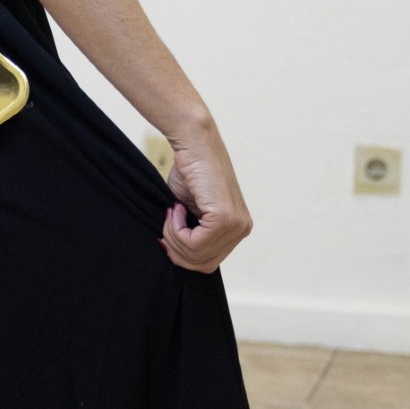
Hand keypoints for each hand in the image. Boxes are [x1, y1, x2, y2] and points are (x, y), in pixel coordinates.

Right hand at [159, 122, 252, 272]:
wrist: (193, 144)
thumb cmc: (189, 171)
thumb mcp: (191, 213)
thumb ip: (192, 235)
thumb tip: (177, 257)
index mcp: (237, 229)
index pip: (207, 263)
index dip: (180, 252)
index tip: (167, 228)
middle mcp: (242, 229)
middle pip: (202, 264)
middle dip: (176, 248)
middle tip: (167, 220)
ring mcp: (237, 224)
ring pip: (196, 255)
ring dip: (174, 236)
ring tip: (171, 210)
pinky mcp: (225, 218)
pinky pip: (193, 243)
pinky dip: (175, 229)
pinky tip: (175, 207)